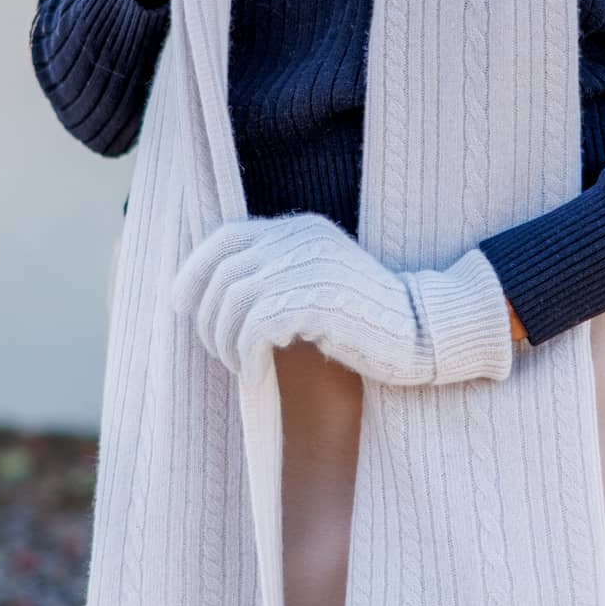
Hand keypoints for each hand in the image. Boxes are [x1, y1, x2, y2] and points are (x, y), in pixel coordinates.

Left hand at [168, 211, 514, 387]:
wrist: (422, 330)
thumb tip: (212, 294)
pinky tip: (256, 377)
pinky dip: (246, 358)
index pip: (225, 237)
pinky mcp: (315, 300)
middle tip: (222, 352)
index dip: (194, 270)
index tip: (182, 304)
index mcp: (299, 228)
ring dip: (226, 343)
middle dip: (208, 319)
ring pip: (232, 303)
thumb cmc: (366, 318)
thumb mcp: (318, 280)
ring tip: (242, 367)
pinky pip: (253, 328)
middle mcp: (300, 239)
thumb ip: (278, 273)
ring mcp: (308, 267)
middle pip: (222, 274)